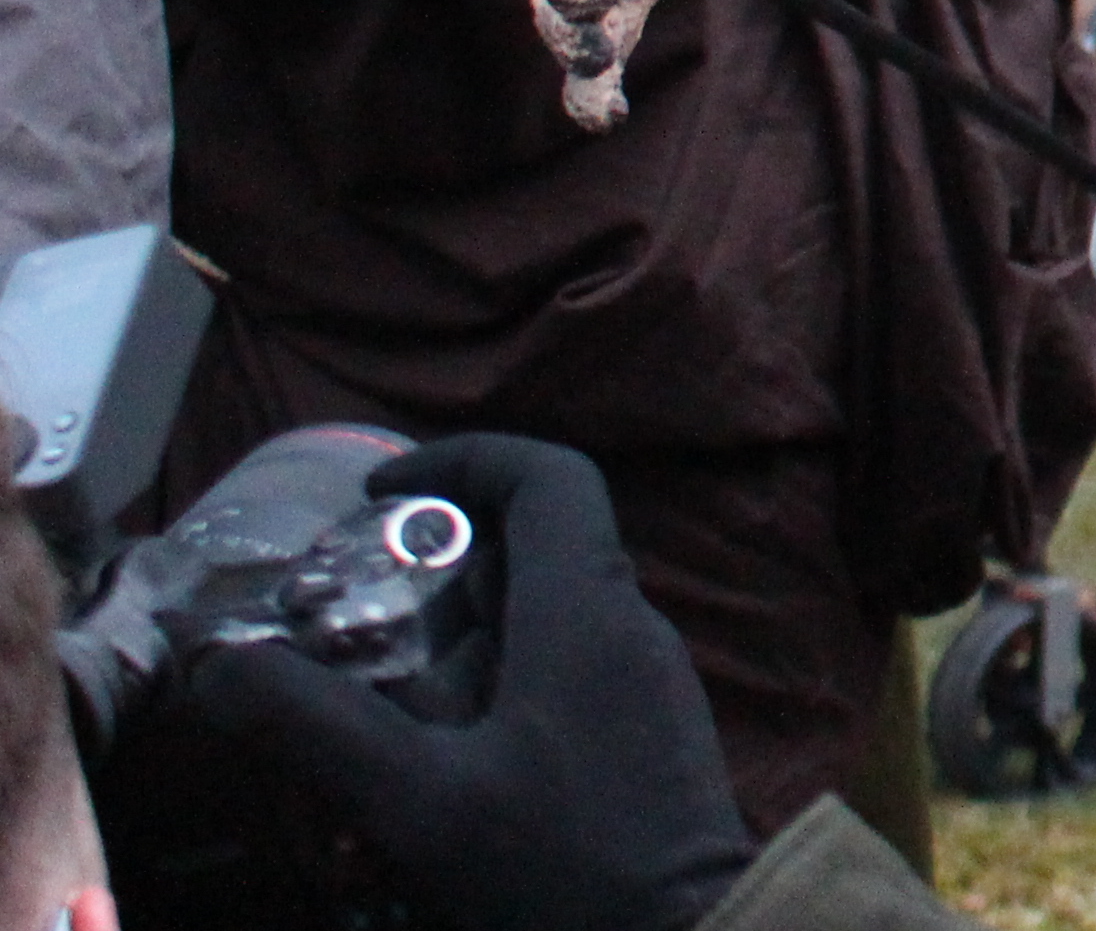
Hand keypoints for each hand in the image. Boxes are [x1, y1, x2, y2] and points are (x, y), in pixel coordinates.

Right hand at [162, 437, 756, 930]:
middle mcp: (630, 625)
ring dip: (463, 626)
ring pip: (550, 611)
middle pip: (538, 542)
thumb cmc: (560, 863)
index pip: (549, 476)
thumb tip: (219, 668)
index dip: (465, 461)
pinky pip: (568, 669)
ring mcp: (647, 681)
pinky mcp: (647, 734)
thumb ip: (315, 725)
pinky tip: (439, 749)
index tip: (379, 496)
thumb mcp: (417, 798)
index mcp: (588, 608)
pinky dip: (498, 676)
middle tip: (351, 605)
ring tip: (376, 682)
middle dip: (440, 557)